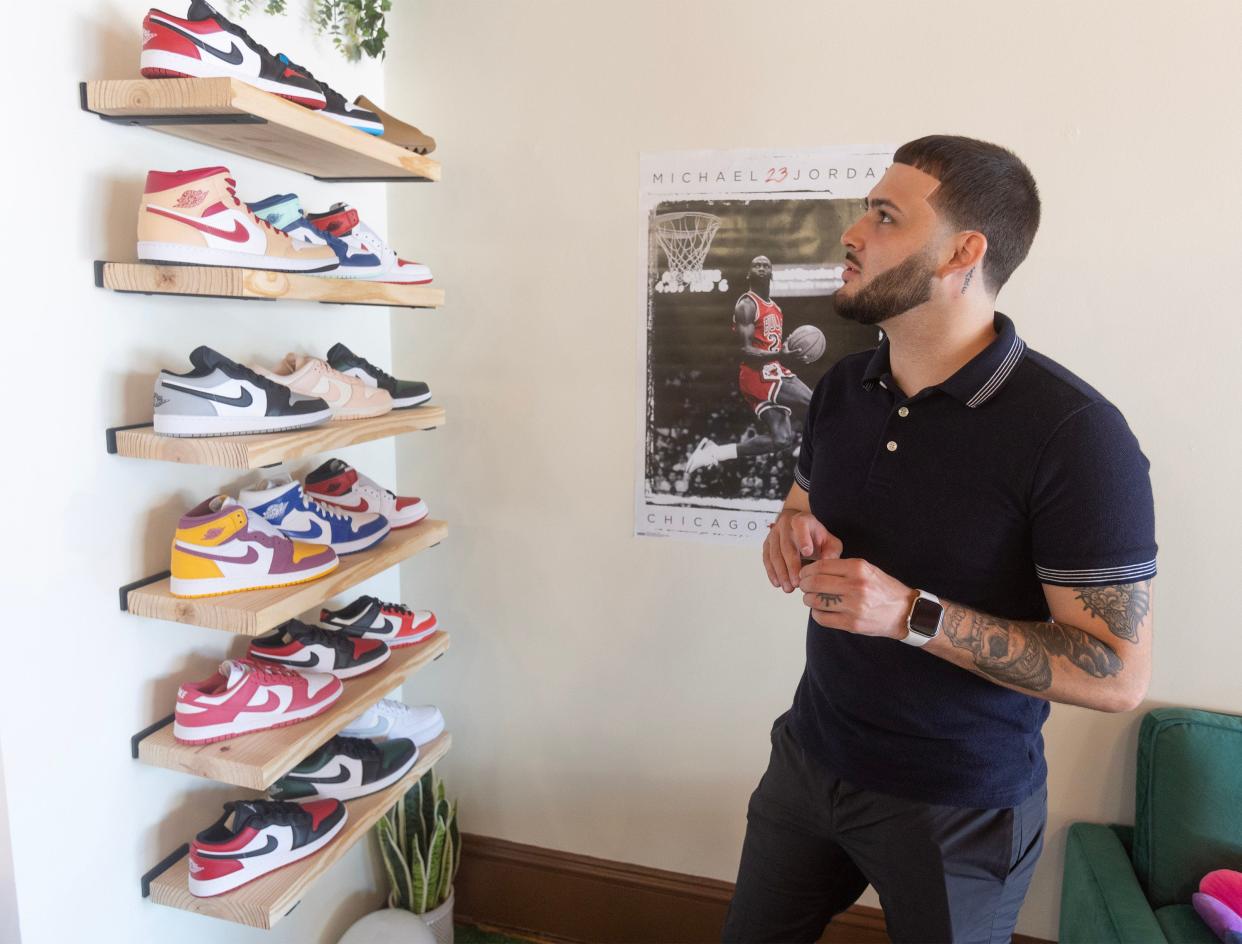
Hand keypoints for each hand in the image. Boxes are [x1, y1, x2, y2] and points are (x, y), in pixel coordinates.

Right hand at [764, 511, 842, 592]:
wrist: (799, 527)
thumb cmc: (816, 537)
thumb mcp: (830, 541)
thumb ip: (831, 551)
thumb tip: (827, 560)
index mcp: (802, 520)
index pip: (800, 525)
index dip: (803, 538)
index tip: (807, 552)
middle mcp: (785, 524)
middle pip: (786, 545)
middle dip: (791, 566)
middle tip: (797, 583)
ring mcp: (773, 534)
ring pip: (774, 554)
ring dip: (781, 573)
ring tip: (788, 588)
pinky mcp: (767, 544)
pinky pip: (767, 559)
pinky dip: (772, 572)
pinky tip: (778, 583)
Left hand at [798, 557, 916, 638]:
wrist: (905, 612)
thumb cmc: (884, 590)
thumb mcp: (868, 570)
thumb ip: (843, 568)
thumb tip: (813, 570)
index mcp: (858, 568)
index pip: (821, 566)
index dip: (807, 570)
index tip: (804, 573)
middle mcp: (855, 586)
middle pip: (815, 583)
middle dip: (804, 584)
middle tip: (803, 586)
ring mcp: (854, 607)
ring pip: (815, 601)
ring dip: (808, 599)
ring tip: (812, 598)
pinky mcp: (852, 624)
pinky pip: (822, 618)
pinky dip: (816, 614)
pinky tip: (821, 610)